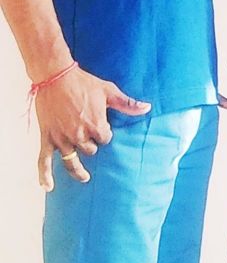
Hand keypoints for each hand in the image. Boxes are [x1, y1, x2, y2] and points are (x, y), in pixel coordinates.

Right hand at [35, 67, 150, 190]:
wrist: (56, 76)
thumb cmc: (84, 82)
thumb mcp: (108, 91)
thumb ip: (127, 103)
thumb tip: (147, 107)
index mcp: (96, 125)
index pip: (105, 139)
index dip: (105, 133)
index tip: (102, 126)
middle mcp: (79, 135)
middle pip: (90, 150)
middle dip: (91, 145)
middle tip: (89, 137)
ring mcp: (62, 138)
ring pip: (72, 161)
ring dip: (78, 170)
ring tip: (85, 176)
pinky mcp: (47, 137)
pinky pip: (43, 160)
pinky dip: (44, 175)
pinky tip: (47, 187)